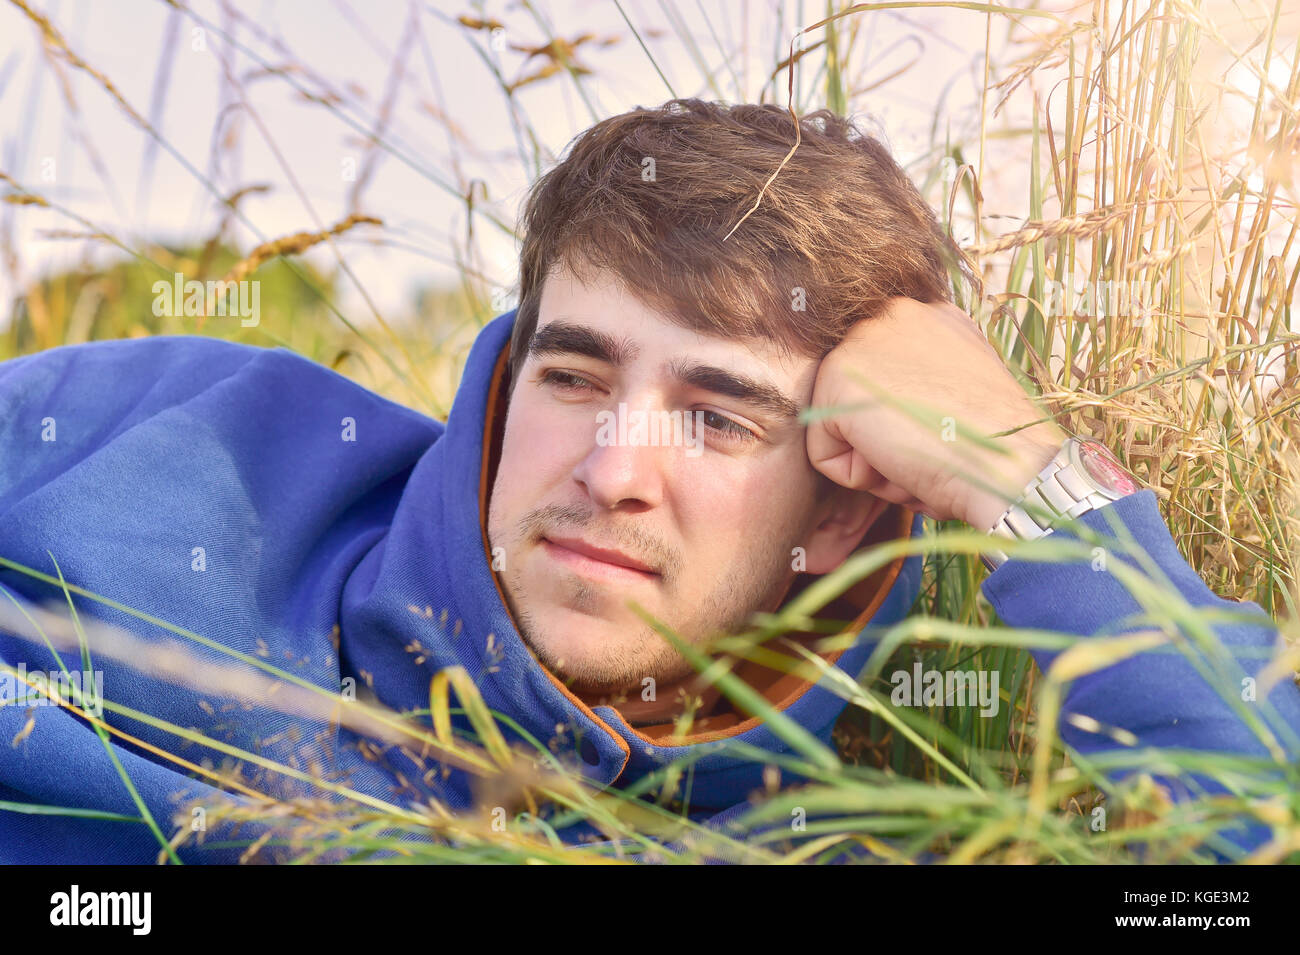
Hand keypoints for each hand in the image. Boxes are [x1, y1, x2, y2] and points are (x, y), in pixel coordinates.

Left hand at [806, 297, 1068, 530]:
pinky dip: (859, 477)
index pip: (883, 380)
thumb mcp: (964, 390)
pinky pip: (824, 454)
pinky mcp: (836, 379)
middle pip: (858, 403)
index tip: (946, 431)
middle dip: (887, 439)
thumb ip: (925, 380)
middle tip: (934, 446)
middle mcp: (891, 314)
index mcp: (927, 316)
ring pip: (841, 429)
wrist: (1011, 466)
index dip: (909, 422)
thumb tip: (890, 405)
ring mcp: (860, 341)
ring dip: (876, 461)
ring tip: (920, 456)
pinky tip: (902, 461)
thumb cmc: (997, 446)